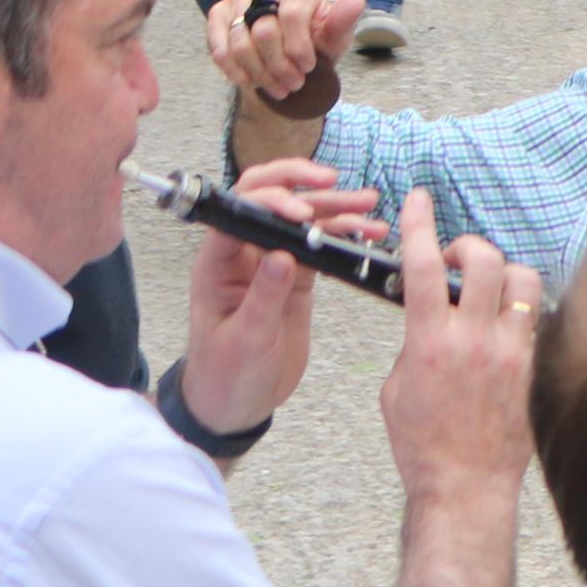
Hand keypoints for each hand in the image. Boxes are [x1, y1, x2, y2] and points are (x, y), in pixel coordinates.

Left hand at [176, 155, 387, 437]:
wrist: (236, 404)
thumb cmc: (226, 375)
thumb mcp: (245, 339)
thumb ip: (263, 297)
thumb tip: (283, 255)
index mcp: (218, 266)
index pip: (239, 213)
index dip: (270, 202)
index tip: (303, 212)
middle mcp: (243, 256)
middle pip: (268, 200)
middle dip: (300, 184)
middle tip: (333, 182)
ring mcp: (272, 265)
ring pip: (301, 220)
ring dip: (332, 207)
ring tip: (367, 204)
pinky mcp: (296, 279)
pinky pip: (320, 245)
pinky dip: (344, 235)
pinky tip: (367, 233)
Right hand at [208, 0, 361, 109]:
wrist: (291, 60)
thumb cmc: (316, 44)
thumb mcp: (334, 38)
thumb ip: (342, 22)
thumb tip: (356, 0)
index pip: (292, 14)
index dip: (298, 47)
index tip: (308, 67)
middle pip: (264, 30)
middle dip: (280, 65)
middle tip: (293, 84)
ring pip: (240, 43)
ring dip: (259, 73)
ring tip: (277, 88)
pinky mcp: (220, 14)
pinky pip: (219, 46)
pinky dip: (234, 70)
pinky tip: (250, 81)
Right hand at [378, 188, 542, 511]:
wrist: (464, 483)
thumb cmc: (423, 443)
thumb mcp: (398, 388)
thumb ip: (415, 342)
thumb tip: (431, 313)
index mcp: (431, 343)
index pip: (426, 267)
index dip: (420, 226)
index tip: (417, 201)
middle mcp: (475, 341)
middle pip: (485, 260)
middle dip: (470, 247)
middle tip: (460, 260)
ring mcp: (513, 352)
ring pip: (523, 280)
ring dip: (505, 275)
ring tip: (490, 293)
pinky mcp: (538, 366)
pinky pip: (539, 318)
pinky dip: (524, 312)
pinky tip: (510, 329)